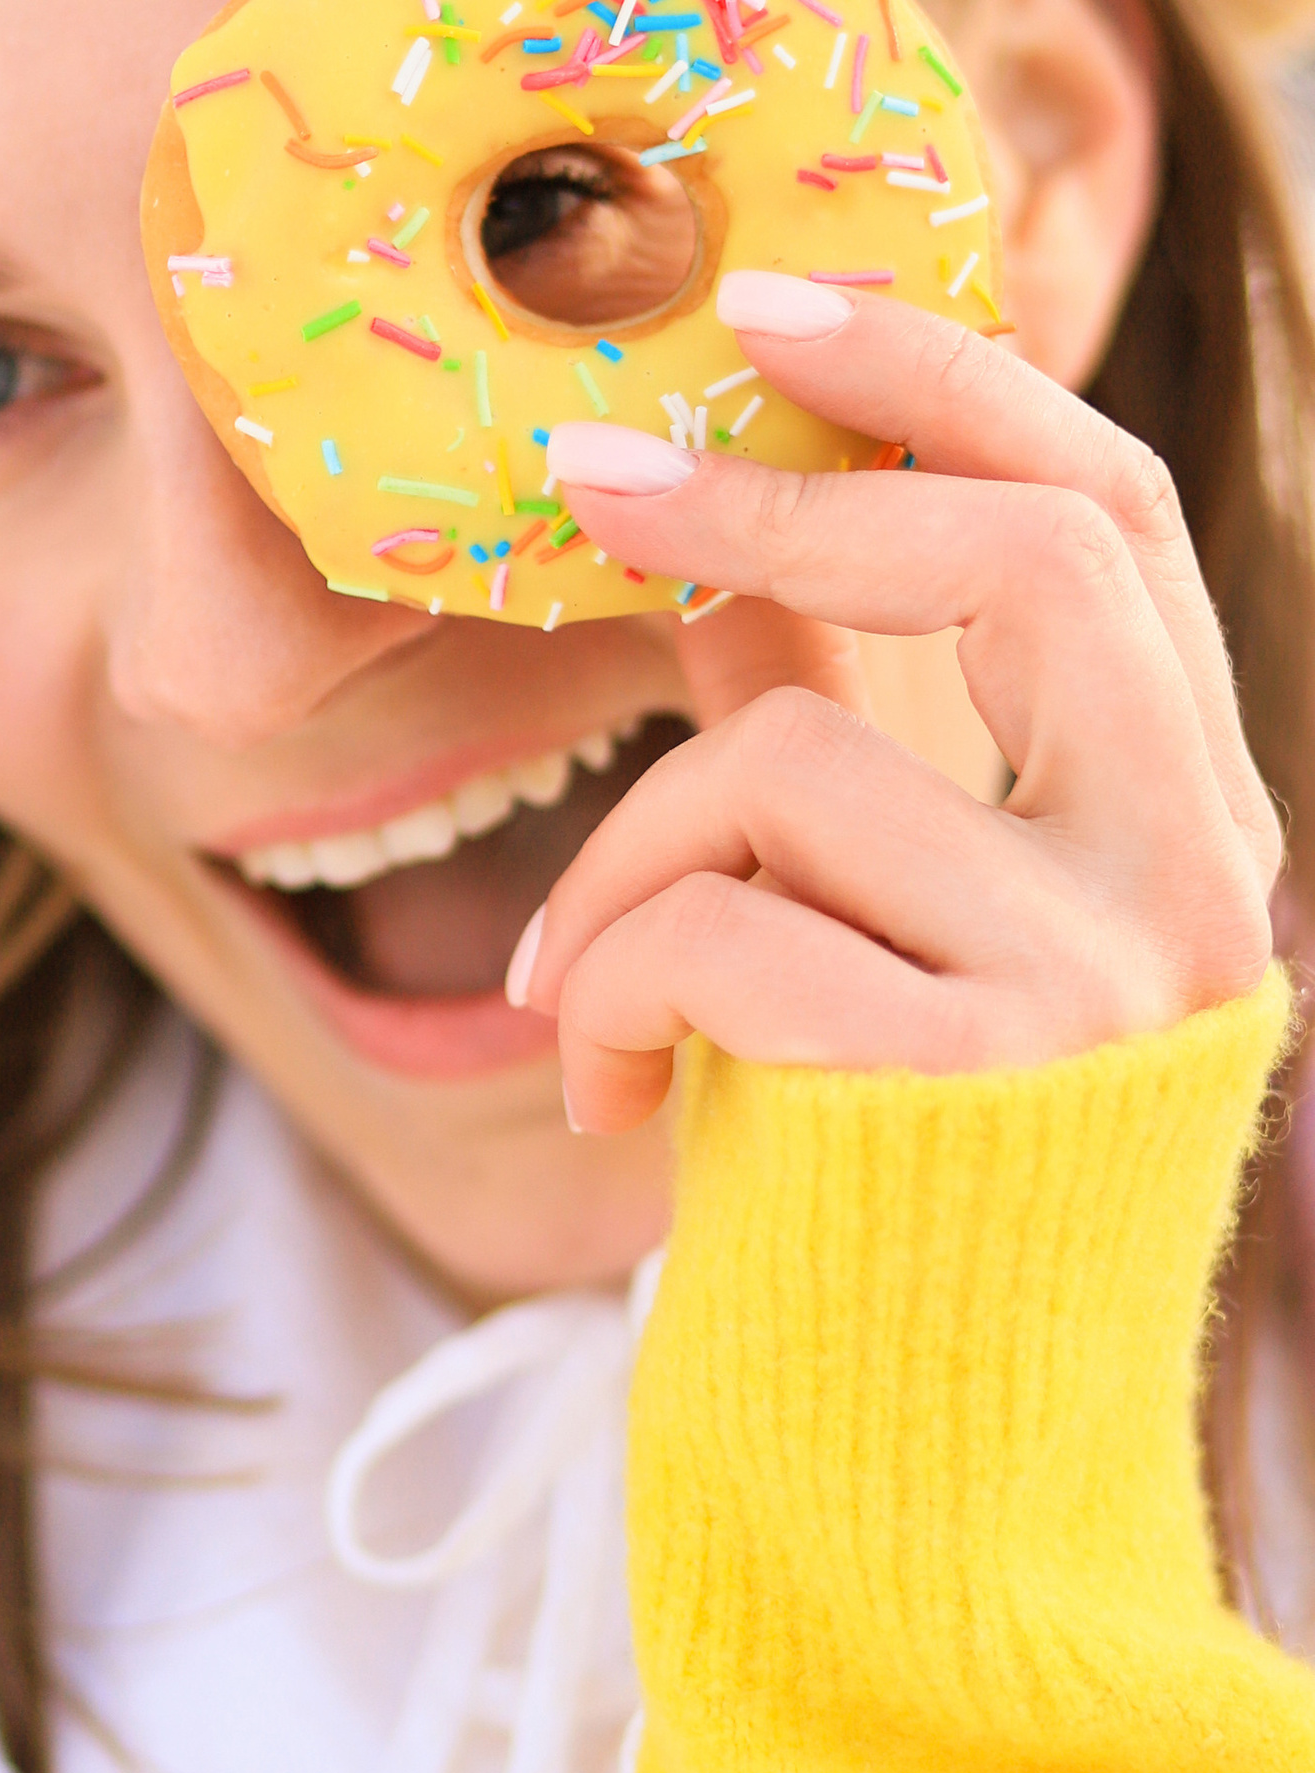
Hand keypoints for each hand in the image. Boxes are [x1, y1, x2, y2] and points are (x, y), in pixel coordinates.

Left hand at [511, 277, 1281, 1131]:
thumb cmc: (865, 1179)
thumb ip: (835, 726)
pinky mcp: (984, 1079)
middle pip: (1026, 552)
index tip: (775, 296)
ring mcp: (1109, 973)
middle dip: (776, 490)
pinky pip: (720, 924)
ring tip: (578, 991)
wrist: (910, 1477)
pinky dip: (606, 985)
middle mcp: (1194, 871)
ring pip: (797, 755)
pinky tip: (607, 1092)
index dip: (948, 374)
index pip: (1102, 511)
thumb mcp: (860, 920)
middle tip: (592, 484)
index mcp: (1176, 806)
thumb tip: (716, 518)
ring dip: (620, 860)